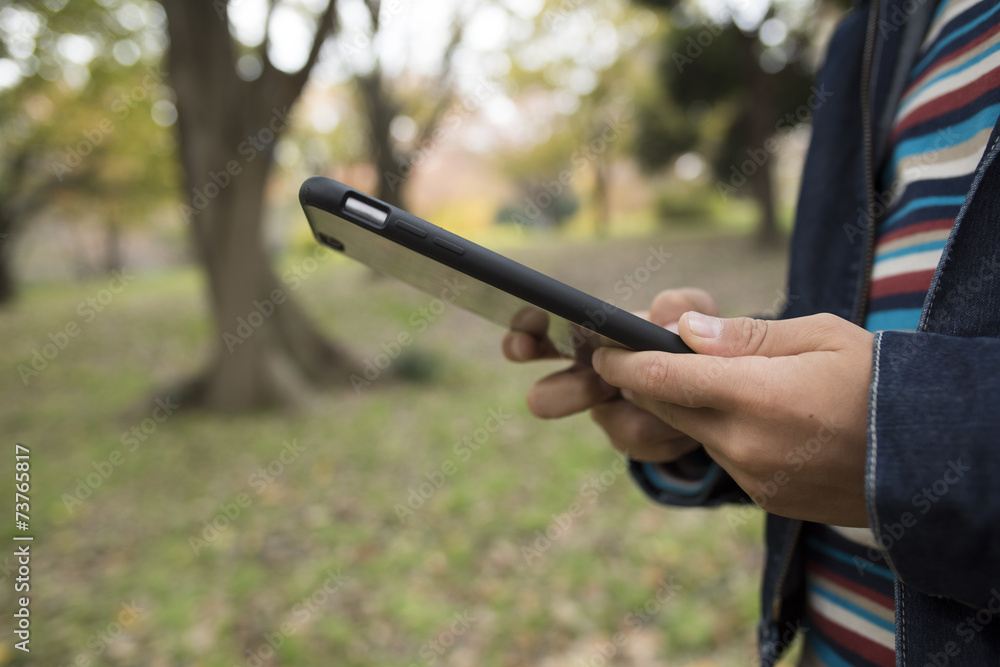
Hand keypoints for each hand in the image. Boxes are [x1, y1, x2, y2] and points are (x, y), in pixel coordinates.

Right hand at [502, 288, 717, 462]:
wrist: (717, 389)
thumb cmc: (689, 338)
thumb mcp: (693, 310)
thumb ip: (681, 302)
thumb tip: (663, 319)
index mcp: (586, 335)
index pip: (535, 332)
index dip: (521, 336)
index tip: (524, 342)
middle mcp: (586, 377)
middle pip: (545, 396)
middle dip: (567, 394)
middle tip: (601, 385)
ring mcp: (607, 412)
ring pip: (608, 421)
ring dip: (643, 407)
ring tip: (675, 392)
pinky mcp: (632, 442)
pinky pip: (642, 442)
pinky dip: (672, 428)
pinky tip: (689, 417)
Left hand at [591, 311, 874, 526]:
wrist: (929, 456)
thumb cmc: (877, 380)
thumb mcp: (819, 337)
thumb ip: (745, 336)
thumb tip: (683, 330)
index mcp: (756, 396)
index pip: (663, 378)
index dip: (624, 364)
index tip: (602, 353)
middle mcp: (745, 443)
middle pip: (668, 409)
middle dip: (646, 384)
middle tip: (634, 361)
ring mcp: (753, 476)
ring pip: (694, 434)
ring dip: (688, 409)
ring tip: (712, 382)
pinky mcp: (764, 497)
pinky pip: (724, 458)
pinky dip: (721, 434)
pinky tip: (749, 416)